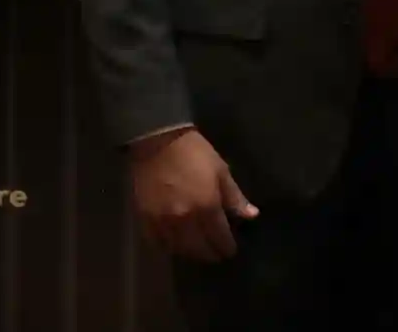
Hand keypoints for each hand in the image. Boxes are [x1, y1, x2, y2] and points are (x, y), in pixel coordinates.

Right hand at [128, 128, 257, 261]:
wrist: (157, 142)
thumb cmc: (195, 153)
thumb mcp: (221, 171)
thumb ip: (235, 197)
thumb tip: (252, 216)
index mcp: (207, 207)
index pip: (219, 238)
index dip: (226, 248)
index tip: (230, 251)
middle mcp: (185, 220)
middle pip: (199, 248)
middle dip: (210, 254)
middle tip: (216, 254)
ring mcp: (163, 222)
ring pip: (179, 249)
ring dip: (190, 252)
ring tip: (198, 250)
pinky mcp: (145, 219)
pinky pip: (158, 243)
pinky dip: (168, 247)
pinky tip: (175, 245)